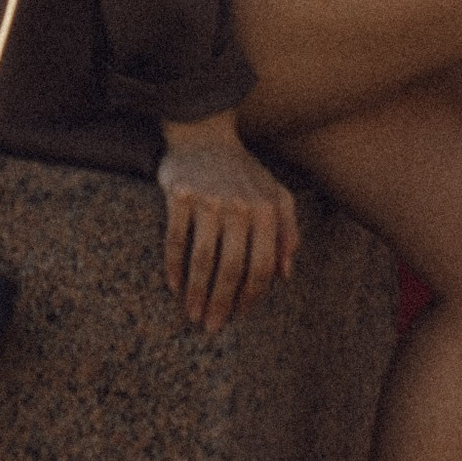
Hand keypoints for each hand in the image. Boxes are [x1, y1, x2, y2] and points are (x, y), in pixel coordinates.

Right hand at [155, 117, 297, 332]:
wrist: (204, 134)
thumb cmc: (242, 171)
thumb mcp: (276, 194)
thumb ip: (288, 230)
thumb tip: (286, 274)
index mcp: (266, 210)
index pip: (262, 265)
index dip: (251, 296)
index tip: (238, 315)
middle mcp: (239, 207)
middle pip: (232, 268)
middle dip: (222, 303)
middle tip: (211, 327)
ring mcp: (208, 201)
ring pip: (203, 259)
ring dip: (197, 292)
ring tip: (192, 314)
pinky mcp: (180, 195)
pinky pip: (176, 239)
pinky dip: (174, 266)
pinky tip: (174, 286)